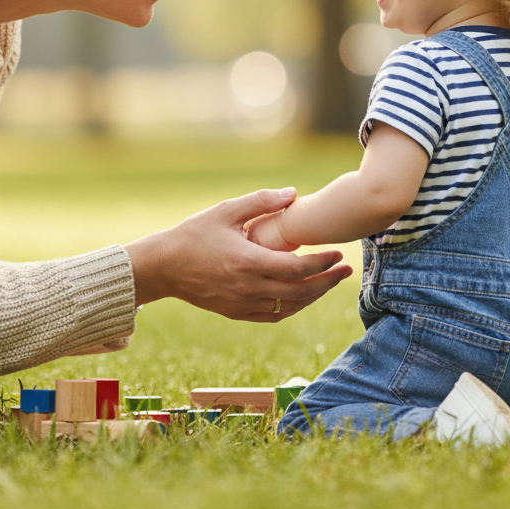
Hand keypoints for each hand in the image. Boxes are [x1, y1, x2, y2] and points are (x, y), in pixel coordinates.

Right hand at [124, 189, 352, 321]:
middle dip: (328, 281)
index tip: (339, 254)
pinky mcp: (236, 313)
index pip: (299, 268)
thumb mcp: (226, 211)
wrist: (163, 267)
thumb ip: (261, 201)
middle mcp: (249, 288)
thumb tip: (293, 193)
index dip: (323, 263)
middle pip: (301, 291)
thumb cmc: (194, 234)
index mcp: (249, 262)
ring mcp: (242, 304)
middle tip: (347, 271)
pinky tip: (302, 297)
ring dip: (313, 296)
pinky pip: (273, 315)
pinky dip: (292, 308)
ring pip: (290, 307)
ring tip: (329, 283)